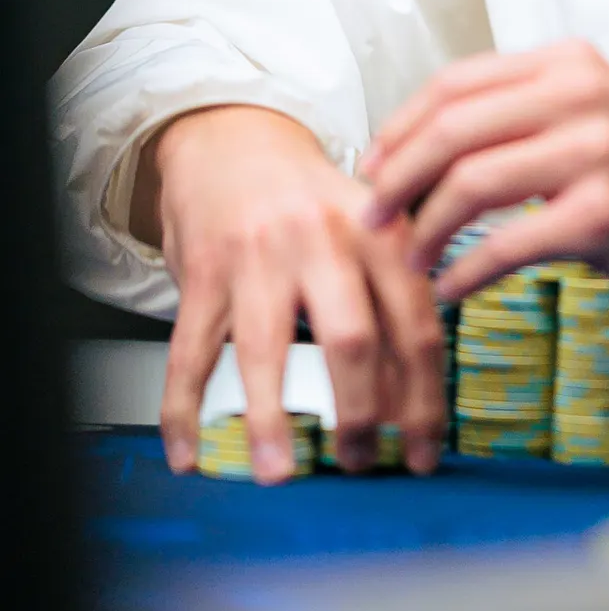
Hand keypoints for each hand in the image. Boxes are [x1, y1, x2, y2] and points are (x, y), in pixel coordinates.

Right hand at [136, 105, 445, 483]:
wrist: (236, 137)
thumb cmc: (312, 198)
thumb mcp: (372, 226)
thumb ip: (394, 295)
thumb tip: (408, 400)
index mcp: (379, 232)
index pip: (416, 326)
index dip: (423, 400)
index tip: (421, 452)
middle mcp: (323, 240)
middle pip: (352, 339)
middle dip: (359, 414)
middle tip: (358, 462)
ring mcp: (259, 257)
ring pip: (267, 349)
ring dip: (273, 420)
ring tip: (280, 472)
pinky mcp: (204, 272)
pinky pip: (191, 352)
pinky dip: (183, 410)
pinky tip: (187, 452)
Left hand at [360, 41, 608, 327]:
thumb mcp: (589, 119)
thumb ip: (519, 118)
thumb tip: (418, 149)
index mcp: (569, 63)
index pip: (455, 82)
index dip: (400, 128)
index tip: (372, 171)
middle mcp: (582, 93)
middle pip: (453, 128)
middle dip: (397, 178)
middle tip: (371, 219)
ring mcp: (597, 150)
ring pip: (472, 182)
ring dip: (425, 229)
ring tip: (410, 261)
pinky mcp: (606, 210)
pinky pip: (509, 243)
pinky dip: (467, 272)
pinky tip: (452, 292)